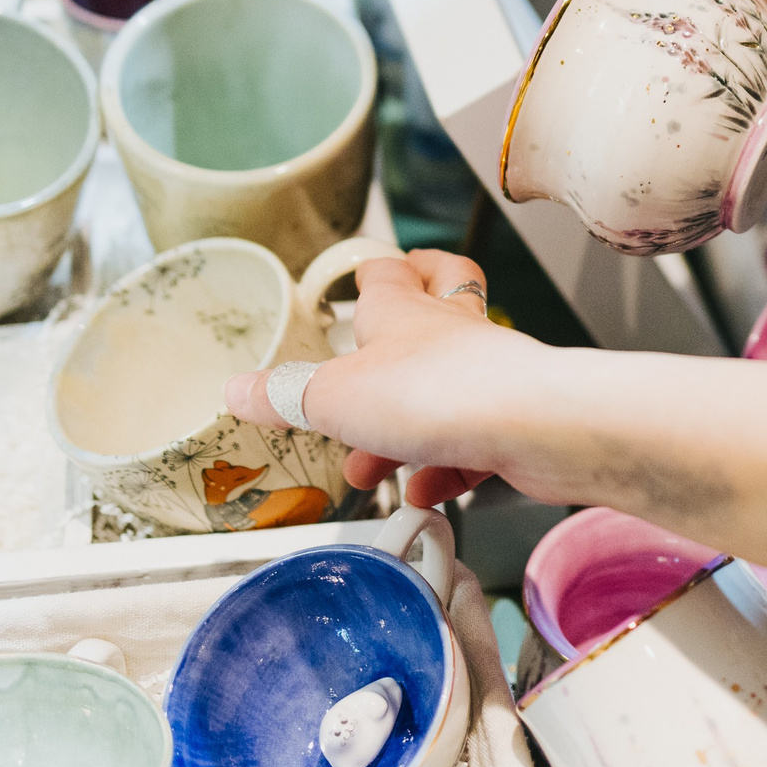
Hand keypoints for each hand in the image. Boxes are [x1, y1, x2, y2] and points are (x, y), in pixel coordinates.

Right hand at [222, 251, 555, 508]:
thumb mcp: (331, 396)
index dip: (374, 273)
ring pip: (445, 390)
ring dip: (405, 427)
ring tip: (368, 467)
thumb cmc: (432, 391)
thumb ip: (285, 396)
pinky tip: (420, 493)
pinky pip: (472, 445)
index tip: (361, 278)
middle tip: (381, 343)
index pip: (389, 273)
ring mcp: (485, 378)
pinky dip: (442, 470)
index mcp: (402, 313)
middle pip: (440, 303)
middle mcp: (448, 335)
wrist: (530, 425)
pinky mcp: (512, 424)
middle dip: (410, 322)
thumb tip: (236, 389)